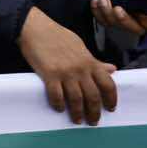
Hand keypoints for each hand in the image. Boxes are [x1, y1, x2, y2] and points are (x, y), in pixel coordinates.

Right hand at [18, 7, 116, 123]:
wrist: (34, 27)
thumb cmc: (57, 35)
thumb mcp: (80, 46)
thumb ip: (95, 61)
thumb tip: (112, 69)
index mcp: (90, 62)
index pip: (108, 85)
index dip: (111, 99)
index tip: (110, 108)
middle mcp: (80, 69)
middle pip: (93, 96)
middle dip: (94, 111)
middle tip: (93, 121)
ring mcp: (65, 72)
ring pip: (76, 99)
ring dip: (77, 112)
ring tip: (77, 120)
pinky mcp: (49, 74)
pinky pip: (56, 95)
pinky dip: (58, 104)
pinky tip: (59, 108)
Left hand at [94, 0, 146, 38]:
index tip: (141, 12)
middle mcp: (138, 24)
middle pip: (131, 28)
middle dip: (122, 19)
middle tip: (115, 7)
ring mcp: (124, 22)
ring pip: (115, 25)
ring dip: (106, 14)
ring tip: (102, 1)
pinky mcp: (111, 19)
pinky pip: (103, 21)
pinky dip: (96, 13)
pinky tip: (94, 2)